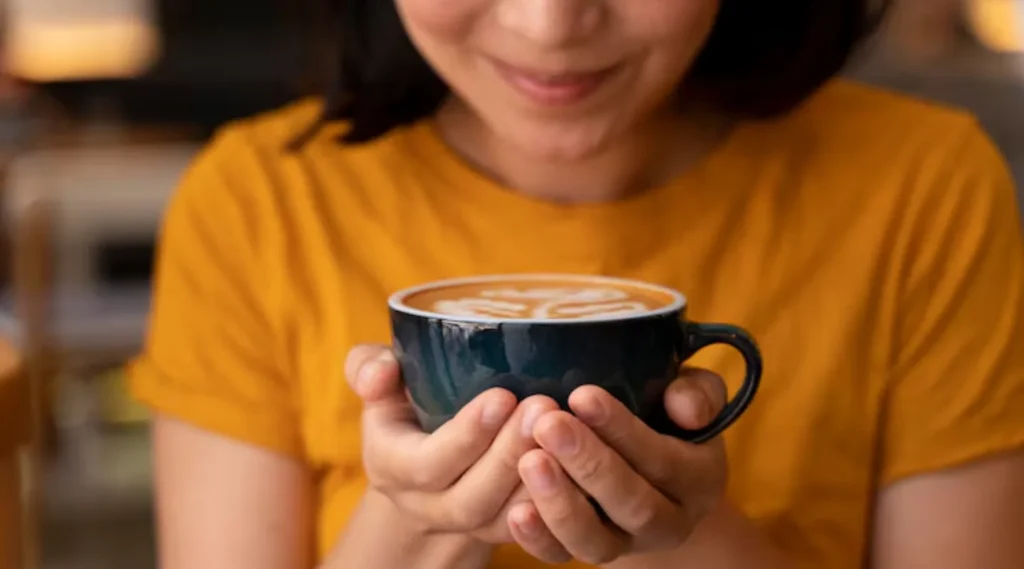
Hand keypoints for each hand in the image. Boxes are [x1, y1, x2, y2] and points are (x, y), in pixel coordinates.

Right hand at [345, 344, 559, 543]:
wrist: (428, 457)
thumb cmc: (406, 403)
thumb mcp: (381, 383)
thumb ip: (369, 368)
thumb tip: (381, 372)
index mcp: (392, 467)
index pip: (428, 464)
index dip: (466, 436)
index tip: (502, 397)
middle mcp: (427, 506)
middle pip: (471, 499)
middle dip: (509, 454)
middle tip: (544, 408)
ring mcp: (468, 524)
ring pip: (505, 518)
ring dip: (539, 478)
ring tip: (567, 429)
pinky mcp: (503, 529)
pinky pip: (534, 530)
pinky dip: (559, 501)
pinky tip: (582, 462)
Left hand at [507, 368, 728, 564]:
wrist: (653, 469)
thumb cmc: (668, 416)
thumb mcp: (694, 395)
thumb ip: (699, 394)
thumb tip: (686, 408)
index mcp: (699, 479)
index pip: (663, 459)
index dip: (622, 430)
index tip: (582, 395)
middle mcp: (669, 521)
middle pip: (631, 503)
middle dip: (587, 463)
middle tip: (548, 424)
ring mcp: (627, 543)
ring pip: (596, 541)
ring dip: (561, 504)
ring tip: (529, 461)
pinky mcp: (589, 552)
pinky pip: (563, 556)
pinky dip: (539, 538)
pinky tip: (515, 511)